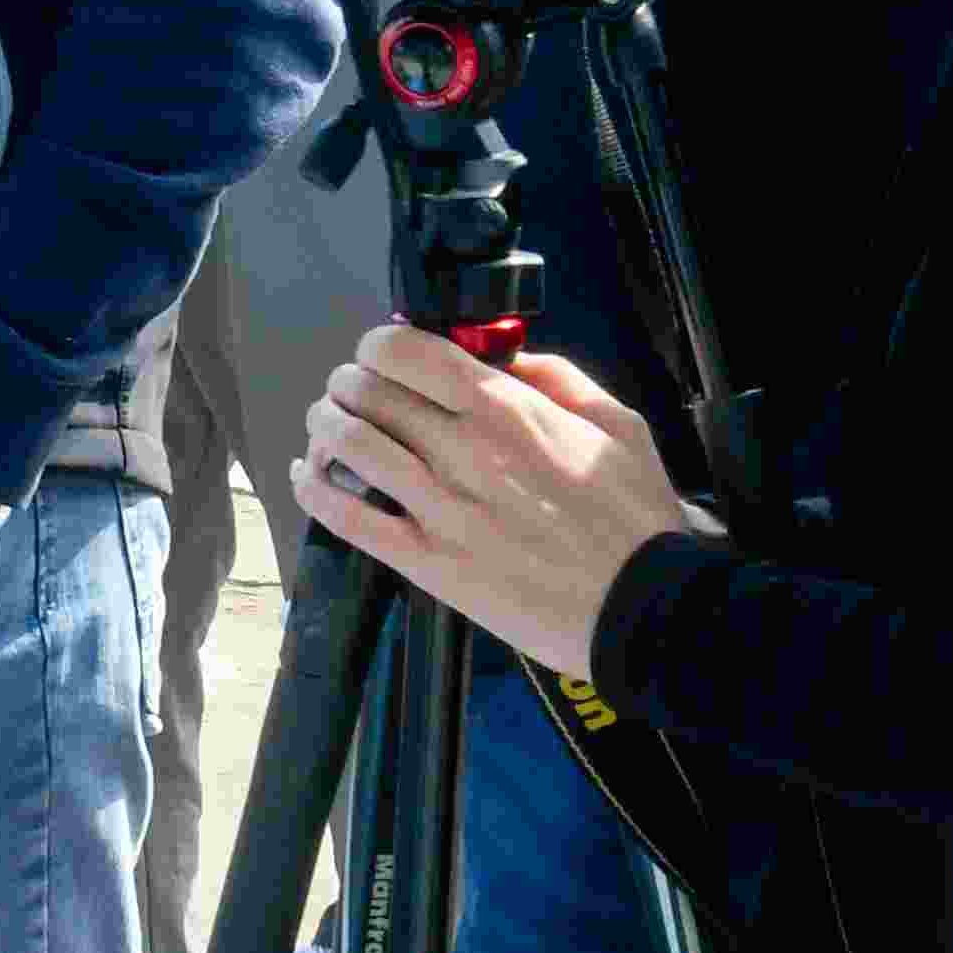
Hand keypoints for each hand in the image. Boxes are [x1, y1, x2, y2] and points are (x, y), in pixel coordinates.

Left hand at [295, 326, 709, 677]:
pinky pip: (345, 515)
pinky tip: (308, 473)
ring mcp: (438, 506)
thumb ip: (556, 379)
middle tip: (352, 391)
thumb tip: (505, 357)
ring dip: (325, 425)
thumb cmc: (634, 518)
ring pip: (346, 443)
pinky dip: (312, 487)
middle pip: (366, 392)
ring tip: (329, 424)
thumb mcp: (617, 424)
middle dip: (349, 382)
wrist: (643, 608)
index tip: (382, 354)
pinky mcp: (425, 560)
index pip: (404, 352)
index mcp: (505, 408)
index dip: (378, 345)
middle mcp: (461, 449)